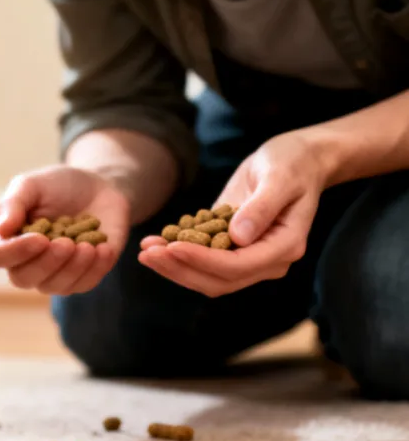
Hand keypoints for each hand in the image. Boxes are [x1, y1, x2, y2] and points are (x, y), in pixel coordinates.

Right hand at [0, 165, 129, 295]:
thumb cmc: (57, 185)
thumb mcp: (31, 184)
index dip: (17, 251)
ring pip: (54, 286)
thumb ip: (12, 203)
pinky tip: (103, 249)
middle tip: (67, 243)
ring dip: (72, 268)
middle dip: (46, 264)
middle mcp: (26, 261)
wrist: (97, 188)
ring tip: (88, 246)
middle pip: (23, 278)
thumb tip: (0, 229)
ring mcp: (54, 273)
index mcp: (8, 238)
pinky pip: (84, 284)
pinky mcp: (82, 276)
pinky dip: (94, 270)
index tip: (40, 238)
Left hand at [137, 131, 325, 296]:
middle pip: (218, 280)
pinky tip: (153, 242)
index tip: (173, 246)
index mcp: (285, 247)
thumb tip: (238, 238)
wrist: (296, 160)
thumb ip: (261, 207)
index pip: (238, 266)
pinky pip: (203, 260)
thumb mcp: (279, 178)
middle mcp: (267, 260)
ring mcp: (249, 257)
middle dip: (180, 269)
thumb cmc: (292, 164)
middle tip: (147, 253)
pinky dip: (177, 255)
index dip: (203, 260)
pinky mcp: (232, 247)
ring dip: (173, 267)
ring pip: (207, 276)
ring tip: (145, 250)